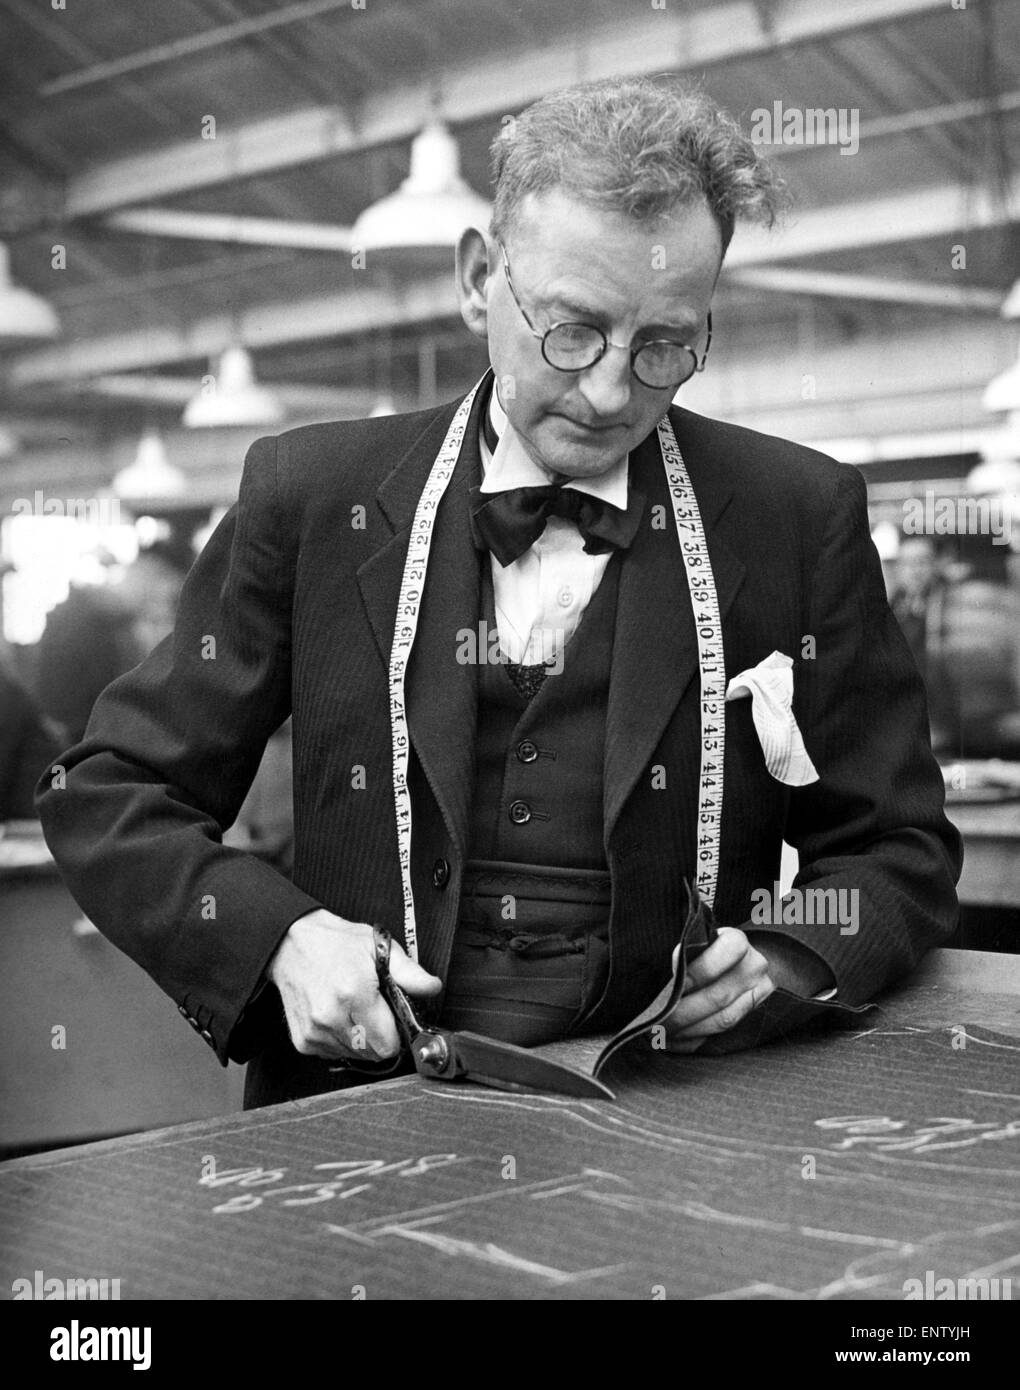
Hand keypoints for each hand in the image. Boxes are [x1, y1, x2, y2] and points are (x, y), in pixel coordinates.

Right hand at [267, 909, 442, 1060]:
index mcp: (354, 994)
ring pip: (354, 1056)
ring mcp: (315, 1032)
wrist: (292, 945)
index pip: (388, 1044)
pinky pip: (335, 1053)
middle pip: (373, 1053)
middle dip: (380, 1036)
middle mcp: (331, 1017)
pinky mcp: (303, 1041)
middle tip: (374, 1010)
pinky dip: (341, 1040)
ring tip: (353, 1010)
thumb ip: (409, 972)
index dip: (396, 1034)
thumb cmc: (337, 944)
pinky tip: (338, 1016)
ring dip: (360, 1039)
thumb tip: (433, 988)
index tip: (393, 1018)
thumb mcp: (378, 947)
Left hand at [663, 927, 774, 1052]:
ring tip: (664, 1035)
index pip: (720, 956)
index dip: (697, 973)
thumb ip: (687, 957)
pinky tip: (677, 1042)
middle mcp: (753, 967)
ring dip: (690, 1031)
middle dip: (684, 1013)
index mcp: (736, 942)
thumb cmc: (710, 950)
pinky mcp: (756, 1014)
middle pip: (718, 996)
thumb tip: (672, 986)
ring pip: (724, 1019)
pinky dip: (698, 1040)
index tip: (674, 988)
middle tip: (658, 1022)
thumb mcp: (700, 943)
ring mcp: (759, 993)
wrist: (745, 961)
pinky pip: (725, 1034)